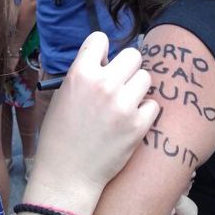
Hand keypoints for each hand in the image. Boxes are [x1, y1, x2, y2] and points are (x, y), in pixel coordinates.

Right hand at [30, 32, 158, 195]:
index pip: (99, 38)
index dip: (102, 50)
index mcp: (80, 74)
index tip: (102, 62)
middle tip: (120, 84)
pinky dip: (145, 111)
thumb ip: (83, 74)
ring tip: (124, 104)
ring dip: (137, 89)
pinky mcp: (139, 125)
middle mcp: (104, 85)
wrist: (67, 175)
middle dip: (127, 68)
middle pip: (133, 55)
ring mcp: (123, 104)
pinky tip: (131, 120)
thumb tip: (104, 58)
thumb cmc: (60, 136)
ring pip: (146, 78)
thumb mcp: (62, 97)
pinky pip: (154, 104)